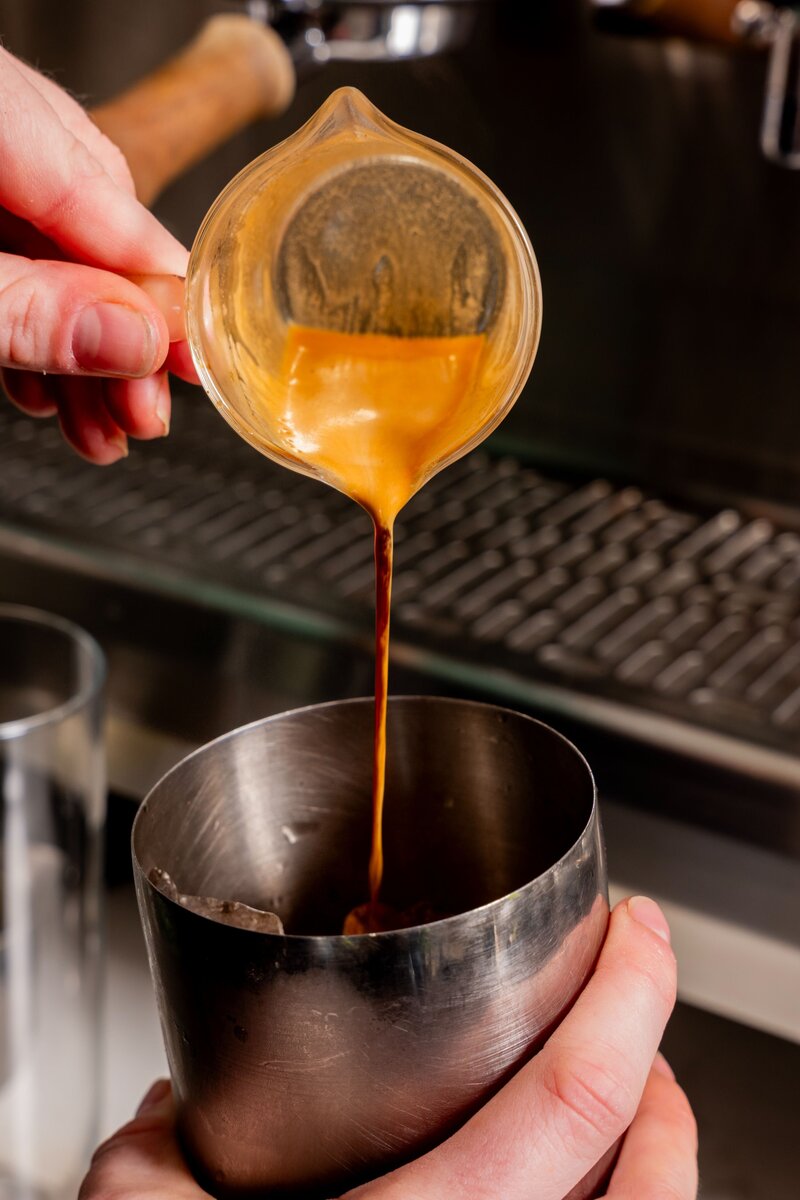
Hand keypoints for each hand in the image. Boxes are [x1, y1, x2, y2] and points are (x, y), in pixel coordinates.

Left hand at [0, 47, 199, 463]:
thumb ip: (26, 309)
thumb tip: (132, 338)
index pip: (97, 187)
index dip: (156, 280)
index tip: (198, 353)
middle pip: (80, 217)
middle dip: (116, 332)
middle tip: (146, 411)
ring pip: (40, 247)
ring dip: (76, 347)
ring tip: (99, 427)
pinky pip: (0, 252)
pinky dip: (26, 322)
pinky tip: (44, 387)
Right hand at [80, 898, 696, 1198]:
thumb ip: (153, 1155)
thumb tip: (171, 1110)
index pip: (578, 1097)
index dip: (630, 993)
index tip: (636, 927)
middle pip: (648, 1167)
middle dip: (657, 1057)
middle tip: (635, 992)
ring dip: (661, 1144)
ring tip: (640, 1085)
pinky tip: (592, 1186)